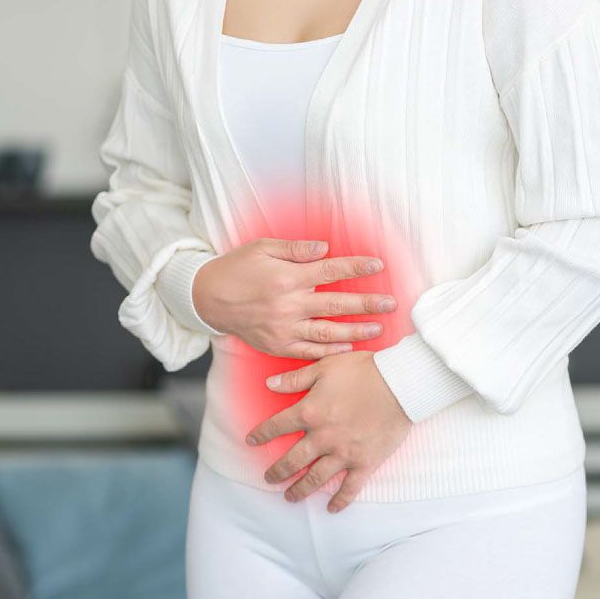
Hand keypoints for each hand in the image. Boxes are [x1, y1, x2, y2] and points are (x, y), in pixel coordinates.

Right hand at [192, 238, 396, 359]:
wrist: (208, 299)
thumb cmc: (237, 268)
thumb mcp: (262, 248)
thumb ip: (296, 249)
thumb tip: (325, 247)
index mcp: (287, 277)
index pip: (330, 271)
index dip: (356, 267)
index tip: (378, 265)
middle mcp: (288, 305)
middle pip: (336, 305)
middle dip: (367, 304)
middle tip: (391, 303)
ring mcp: (284, 328)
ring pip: (328, 332)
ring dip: (356, 331)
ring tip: (378, 329)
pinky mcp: (278, 345)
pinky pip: (309, 351)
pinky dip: (330, 350)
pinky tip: (349, 347)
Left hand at [244, 350, 411, 512]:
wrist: (400, 384)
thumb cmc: (364, 370)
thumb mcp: (325, 366)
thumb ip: (295, 378)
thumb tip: (269, 383)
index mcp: (310, 412)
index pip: (277, 426)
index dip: (261, 434)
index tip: (251, 441)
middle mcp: (322, 437)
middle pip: (292, 460)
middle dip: (277, 472)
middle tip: (269, 479)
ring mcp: (343, 453)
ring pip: (315, 478)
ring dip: (300, 490)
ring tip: (289, 497)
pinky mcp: (365, 462)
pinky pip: (350, 487)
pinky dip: (340, 500)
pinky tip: (332, 508)